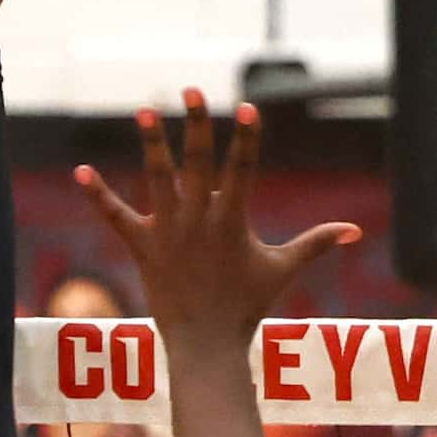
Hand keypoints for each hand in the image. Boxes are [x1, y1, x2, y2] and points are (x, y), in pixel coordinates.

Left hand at [78, 91, 358, 365]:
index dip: (246, 139)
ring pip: (158, 180)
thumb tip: (356, 231)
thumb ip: (316, 243)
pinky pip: (115, 217)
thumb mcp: (283, 269)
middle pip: (199, 164)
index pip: (243, 170)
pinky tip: (80, 172)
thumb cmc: (246, 307)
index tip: (248, 108)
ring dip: (152, 145)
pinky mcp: (142, 247)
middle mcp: (199, 221)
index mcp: (232, 221)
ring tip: (146, 111)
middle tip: (192, 91)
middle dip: (198, 126)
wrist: (205, 345)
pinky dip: (97, 196)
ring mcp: (168, 232)